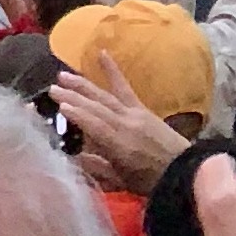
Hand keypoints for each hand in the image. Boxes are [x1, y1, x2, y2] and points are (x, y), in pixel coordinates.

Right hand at [50, 62, 189, 197]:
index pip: (95, 125)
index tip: (60, 106)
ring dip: (83, 84)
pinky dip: (112, 70)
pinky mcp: (141, 107)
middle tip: (53, 88)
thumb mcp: (121, 181)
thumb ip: (97, 168)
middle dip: (74, 96)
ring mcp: (134, 113)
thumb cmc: (150, 181)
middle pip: (96, 107)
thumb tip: (73, 157)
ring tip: (63, 75)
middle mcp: (126, 124)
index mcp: (120, 145)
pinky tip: (102, 54)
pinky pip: (124, 87)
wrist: (182, 170)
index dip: (78, 115)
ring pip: (105, 96)